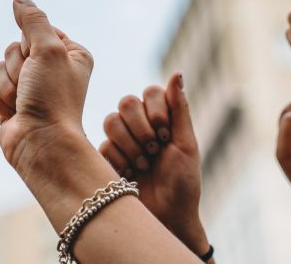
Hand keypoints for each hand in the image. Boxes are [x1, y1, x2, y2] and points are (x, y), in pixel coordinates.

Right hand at [0, 0, 94, 173]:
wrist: (40, 144)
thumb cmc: (53, 99)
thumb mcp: (49, 49)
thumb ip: (33, 20)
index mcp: (70, 53)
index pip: (36, 30)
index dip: (32, 45)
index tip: (43, 63)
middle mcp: (51, 68)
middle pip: (14, 47)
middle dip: (16, 67)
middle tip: (32, 86)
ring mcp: (30, 87)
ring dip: (7, 84)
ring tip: (24, 102)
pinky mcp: (12, 102)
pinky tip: (12, 112)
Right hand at [98, 73, 208, 254]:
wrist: (167, 218)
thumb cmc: (183, 183)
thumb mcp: (186, 144)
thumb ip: (179, 108)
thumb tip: (177, 72)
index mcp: (160, 118)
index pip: (149, 92)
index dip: (155, 110)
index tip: (166, 134)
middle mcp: (139, 125)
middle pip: (126, 102)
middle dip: (142, 128)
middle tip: (154, 149)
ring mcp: (120, 141)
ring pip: (111, 121)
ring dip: (130, 145)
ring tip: (143, 165)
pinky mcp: (105, 158)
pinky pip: (103, 146)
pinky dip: (120, 161)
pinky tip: (130, 176)